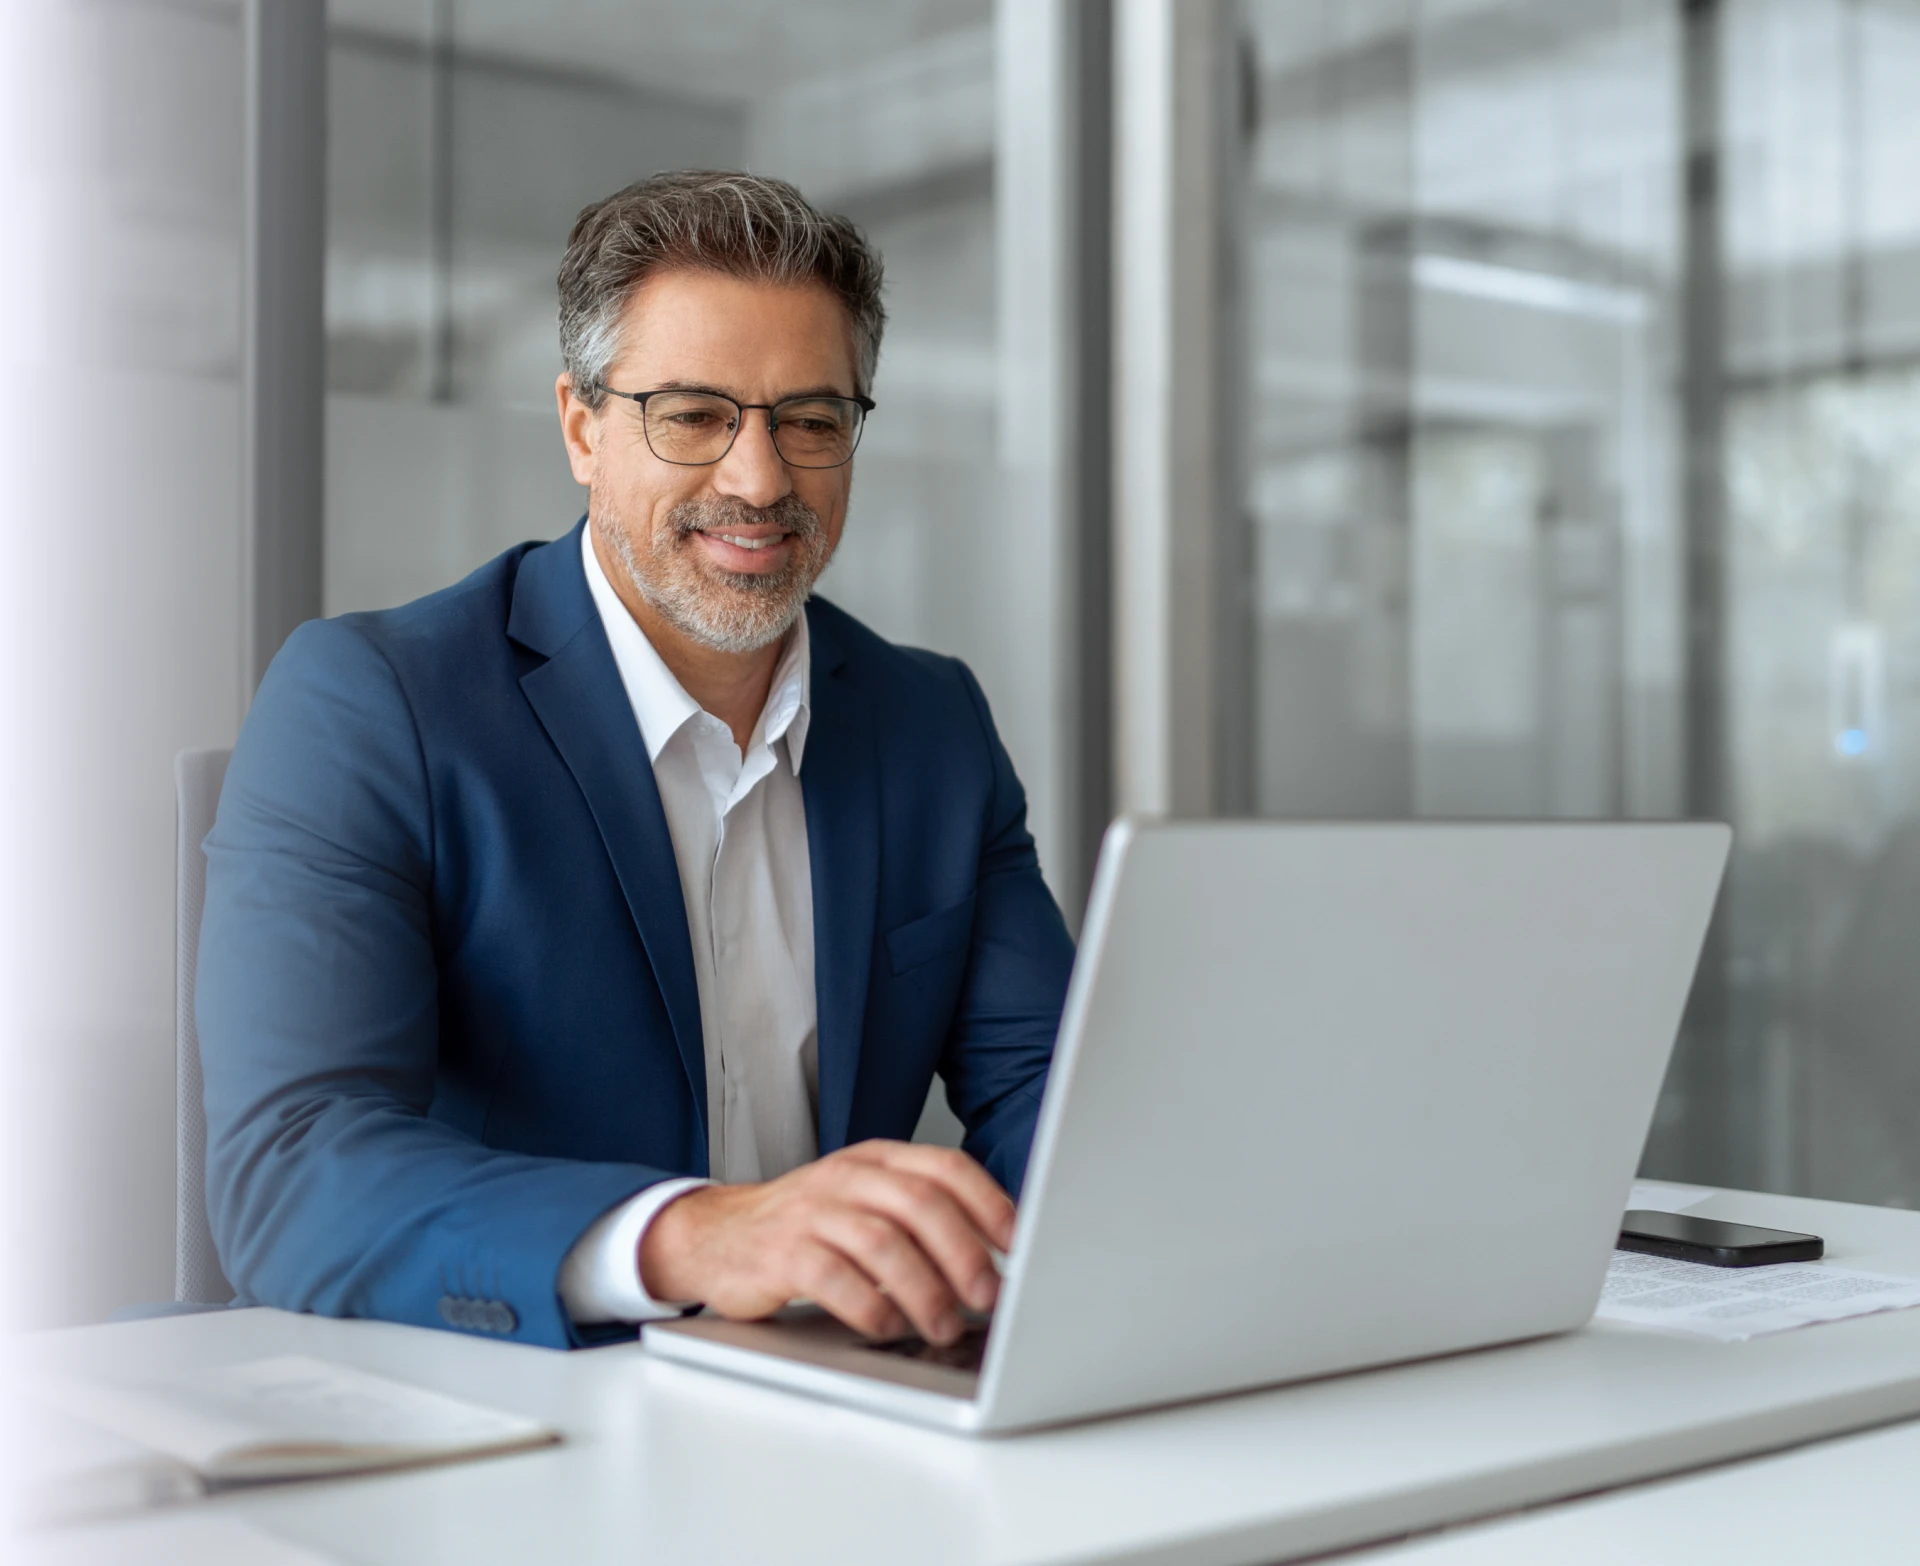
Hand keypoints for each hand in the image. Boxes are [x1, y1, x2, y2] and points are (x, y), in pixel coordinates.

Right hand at [638, 1141, 1014, 1345]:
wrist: (716, 1235)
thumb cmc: (807, 1226)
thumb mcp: (864, 1203)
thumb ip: (920, 1219)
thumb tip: (995, 1261)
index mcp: (876, 1160)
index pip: (945, 1168)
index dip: (989, 1204)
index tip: (1020, 1244)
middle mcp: (846, 1177)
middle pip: (920, 1204)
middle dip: (963, 1253)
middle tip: (988, 1296)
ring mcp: (811, 1212)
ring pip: (882, 1242)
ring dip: (924, 1289)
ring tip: (944, 1324)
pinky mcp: (780, 1253)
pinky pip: (833, 1277)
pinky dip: (870, 1306)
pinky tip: (889, 1327)